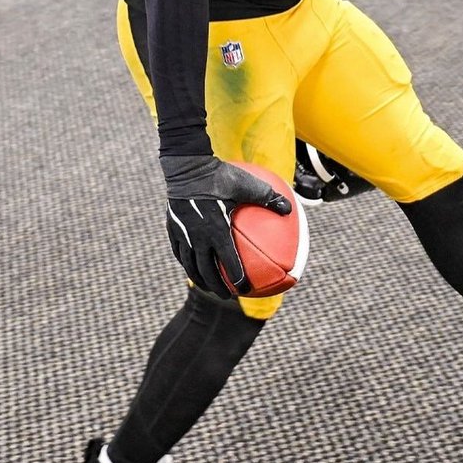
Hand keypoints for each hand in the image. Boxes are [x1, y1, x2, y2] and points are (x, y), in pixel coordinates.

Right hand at [161, 155, 290, 297]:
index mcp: (218, 230)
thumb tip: (289, 209)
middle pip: (207, 271)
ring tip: (209, 287)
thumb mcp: (248, 184)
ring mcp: (184, 234)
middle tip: (228, 296)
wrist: (187, 167)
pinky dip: (187, 263)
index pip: (228, 262)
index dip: (237, 279)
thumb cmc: (220, 175)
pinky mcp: (173, 229)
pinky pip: (180, 252)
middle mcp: (199, 237)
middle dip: (218, 287)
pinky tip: (192, 266)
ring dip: (201, 279)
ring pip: (191, 265)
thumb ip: (269, 198)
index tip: (246, 289)